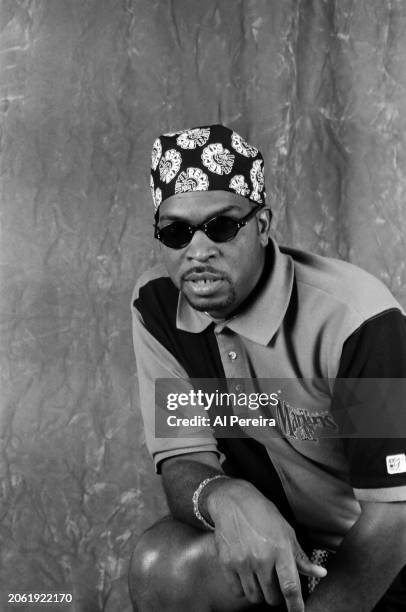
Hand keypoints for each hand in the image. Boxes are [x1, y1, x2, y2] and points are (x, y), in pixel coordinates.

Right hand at [207, 479, 326, 611]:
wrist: (233, 501)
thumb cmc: (263, 514)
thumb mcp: (286, 531)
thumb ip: (301, 557)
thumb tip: (321, 573)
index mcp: (280, 550)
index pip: (290, 587)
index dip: (296, 606)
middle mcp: (261, 559)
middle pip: (272, 598)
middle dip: (276, 594)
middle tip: (275, 581)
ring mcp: (242, 562)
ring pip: (255, 597)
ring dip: (260, 592)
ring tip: (260, 577)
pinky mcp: (227, 563)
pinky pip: (237, 591)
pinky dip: (243, 588)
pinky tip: (246, 575)